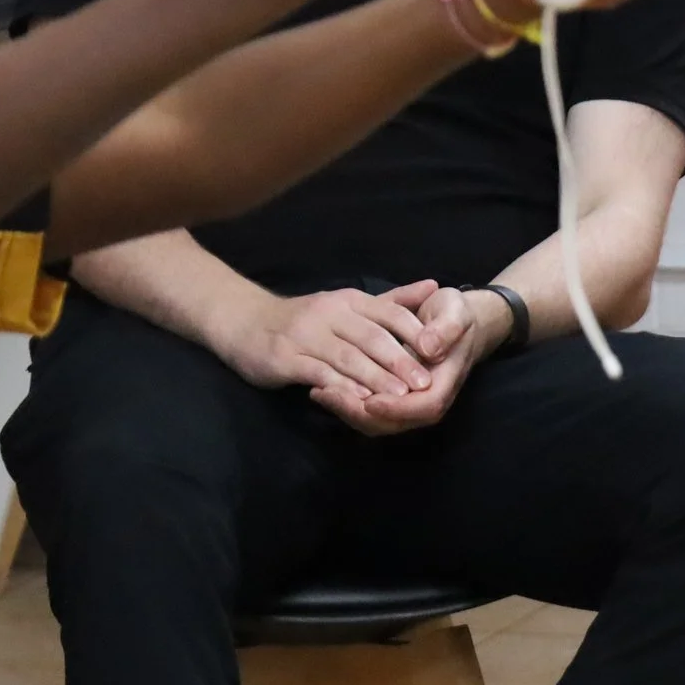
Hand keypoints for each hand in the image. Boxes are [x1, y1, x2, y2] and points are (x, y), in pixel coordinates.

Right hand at [226, 281, 438, 410]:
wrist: (245, 322)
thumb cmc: (306, 318)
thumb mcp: (349, 304)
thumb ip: (391, 301)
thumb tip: (432, 285)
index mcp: (349, 300)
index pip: (389, 313)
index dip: (415, 333)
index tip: (439, 354)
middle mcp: (329, 313)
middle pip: (372, 337)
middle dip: (400, 361)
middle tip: (425, 382)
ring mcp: (305, 335)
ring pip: (347, 357)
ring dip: (375, 377)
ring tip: (399, 395)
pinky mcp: (285, 357)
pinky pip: (317, 372)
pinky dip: (339, 385)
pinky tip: (357, 398)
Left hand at [337, 285, 509, 435]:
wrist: (452, 321)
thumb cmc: (453, 315)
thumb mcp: (455, 312)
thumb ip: (445, 330)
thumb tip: (427, 348)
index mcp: (444, 383)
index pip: (425, 407)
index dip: (398, 408)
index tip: (371, 400)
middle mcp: (425, 400)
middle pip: (395, 422)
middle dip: (360, 413)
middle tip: (330, 394)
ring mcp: (407, 403)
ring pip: (376, 422)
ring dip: (346, 410)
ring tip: (319, 391)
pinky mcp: (390, 399)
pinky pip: (366, 412)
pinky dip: (344, 404)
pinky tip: (320, 388)